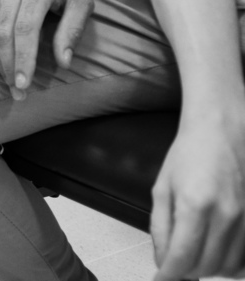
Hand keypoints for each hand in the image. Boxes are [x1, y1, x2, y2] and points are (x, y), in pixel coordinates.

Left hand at [151, 114, 244, 280]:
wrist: (223, 131)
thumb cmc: (189, 154)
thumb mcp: (162, 187)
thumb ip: (160, 227)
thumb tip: (162, 259)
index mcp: (195, 205)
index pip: (182, 257)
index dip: (169, 275)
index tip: (160, 280)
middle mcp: (226, 215)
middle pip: (206, 266)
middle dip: (185, 272)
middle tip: (173, 265)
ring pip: (228, 266)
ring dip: (206, 268)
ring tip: (192, 256)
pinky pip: (244, 257)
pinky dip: (228, 263)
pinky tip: (214, 253)